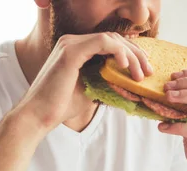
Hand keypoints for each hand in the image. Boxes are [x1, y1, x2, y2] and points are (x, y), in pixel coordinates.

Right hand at [16, 33, 152, 134]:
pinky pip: (103, 43)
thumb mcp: (89, 92)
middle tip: (148, 70)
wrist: (38, 116)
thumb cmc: (59, 107)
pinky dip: (118, 52)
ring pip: (111, 39)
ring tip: (140, 72)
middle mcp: (72, 42)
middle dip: (135, 53)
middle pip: (113, 38)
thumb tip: (126, 84)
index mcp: (75, 50)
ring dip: (130, 54)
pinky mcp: (71, 52)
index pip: (109, 43)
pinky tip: (125, 66)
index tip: (143, 69)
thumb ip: (104, 82)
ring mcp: (70, 44)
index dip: (130, 53)